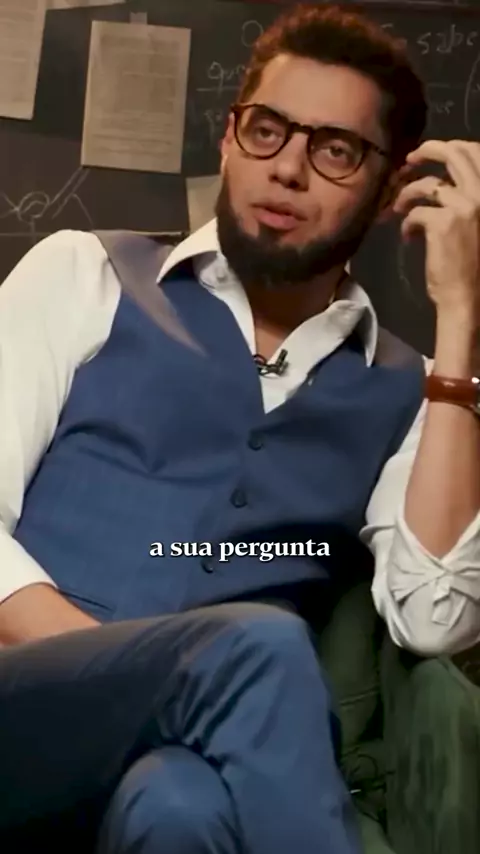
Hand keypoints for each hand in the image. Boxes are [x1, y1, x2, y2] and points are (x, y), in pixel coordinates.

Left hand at [393, 140, 479, 318]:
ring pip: (427, 184)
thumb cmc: (472, 264)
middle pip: (453, 154)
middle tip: (408, 162)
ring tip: (397, 208)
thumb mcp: (475, 222)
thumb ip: (463, 199)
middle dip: (426, 151)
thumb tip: (440, 183)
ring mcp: (463, 206)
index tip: (429, 153)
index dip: (449, 147)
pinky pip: (416, 211)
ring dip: (406, 193)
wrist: (467, 295)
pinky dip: (407, 222)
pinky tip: (408, 236)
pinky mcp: (442, 222)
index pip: (475, 152)